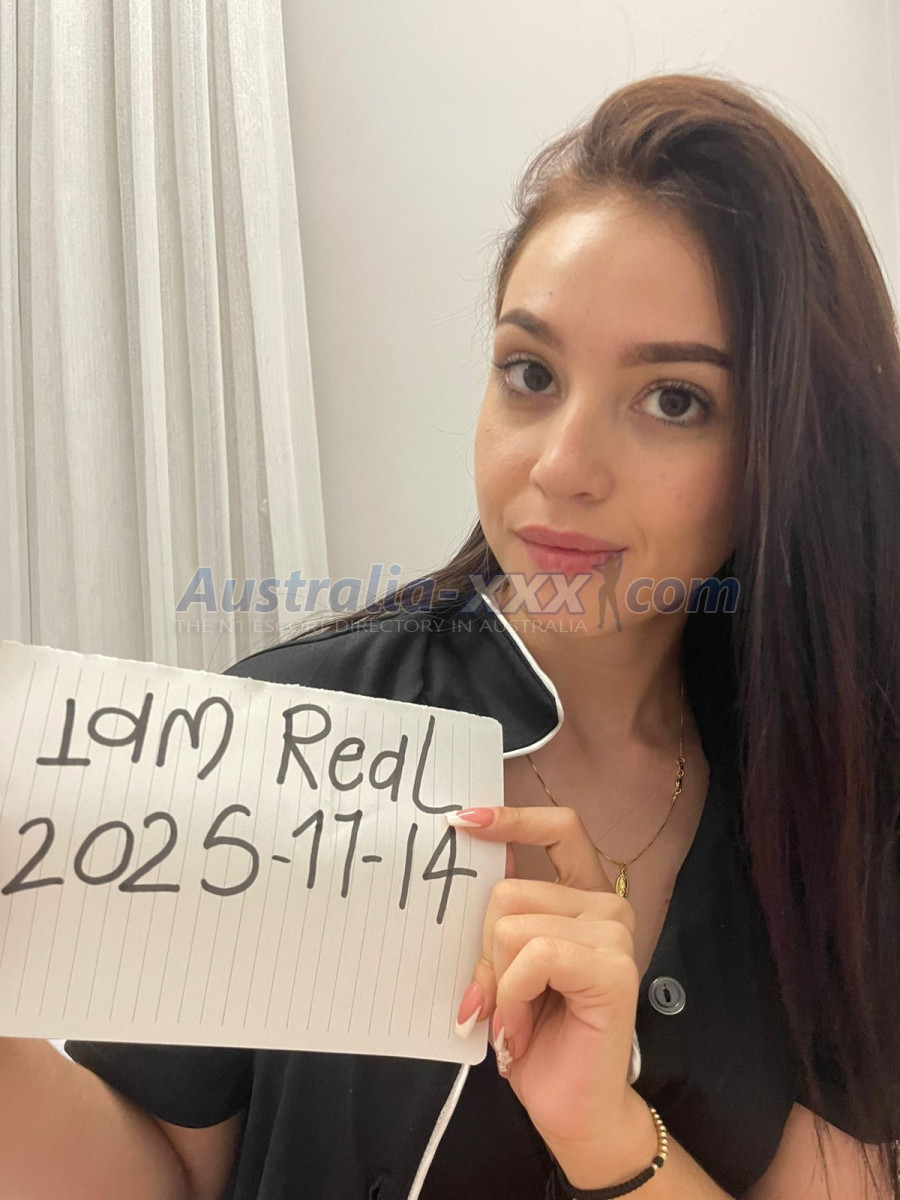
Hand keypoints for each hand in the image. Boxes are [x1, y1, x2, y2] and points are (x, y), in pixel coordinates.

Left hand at [447, 804, 639, 1151]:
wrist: (571, 1109)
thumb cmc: (535, 1036)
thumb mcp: (505, 966)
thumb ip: (501, 919)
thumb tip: (466, 865)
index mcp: (582, 896)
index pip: (559, 828)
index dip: (513, 819)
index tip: (464, 820)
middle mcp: (606, 907)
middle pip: (508, 889)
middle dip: (483, 950)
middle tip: (493, 1001)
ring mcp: (615, 935)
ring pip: (513, 924)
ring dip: (498, 984)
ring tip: (514, 1020)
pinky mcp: (613, 969)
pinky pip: (534, 956)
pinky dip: (514, 996)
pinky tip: (522, 1029)